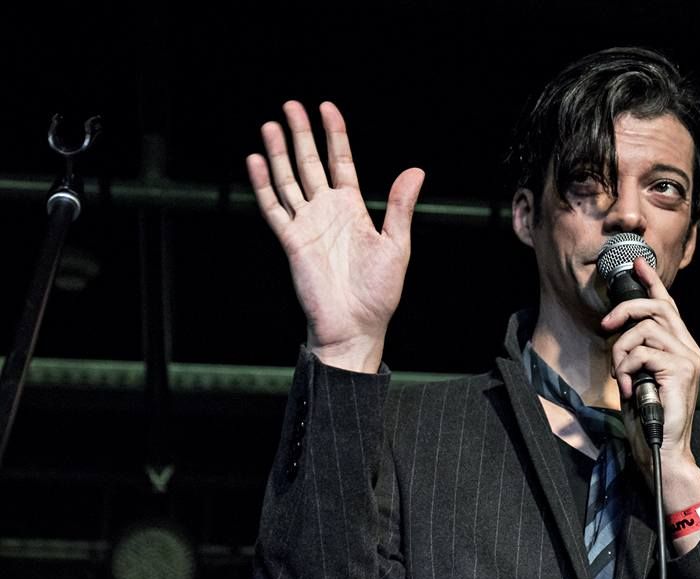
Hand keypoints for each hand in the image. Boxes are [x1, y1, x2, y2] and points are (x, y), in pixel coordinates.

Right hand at [246, 101, 424, 372]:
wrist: (356, 326)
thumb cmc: (379, 293)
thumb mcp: (396, 245)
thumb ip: (399, 207)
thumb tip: (415, 171)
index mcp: (352, 209)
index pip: (340, 162)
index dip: (334, 135)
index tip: (327, 108)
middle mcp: (327, 212)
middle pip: (310, 164)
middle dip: (301, 134)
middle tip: (291, 105)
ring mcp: (307, 225)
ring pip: (288, 180)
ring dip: (279, 153)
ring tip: (271, 124)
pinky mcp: (291, 241)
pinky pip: (274, 208)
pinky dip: (263, 185)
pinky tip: (257, 161)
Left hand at [601, 257, 699, 551]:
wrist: (663, 449)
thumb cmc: (649, 417)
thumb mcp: (639, 376)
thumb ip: (637, 352)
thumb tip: (619, 329)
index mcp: (681, 347)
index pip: (668, 305)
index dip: (652, 282)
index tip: (638, 263)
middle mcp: (689, 349)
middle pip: (656, 307)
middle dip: (625, 310)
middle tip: (606, 326)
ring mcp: (688, 359)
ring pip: (644, 329)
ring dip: (622, 351)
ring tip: (621, 376)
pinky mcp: (680, 371)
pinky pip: (643, 351)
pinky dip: (627, 368)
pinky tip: (627, 388)